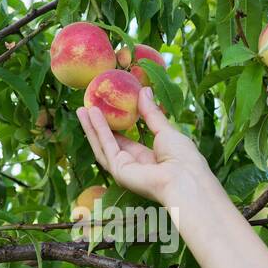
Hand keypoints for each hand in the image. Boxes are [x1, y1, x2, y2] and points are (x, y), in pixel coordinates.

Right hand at [76, 87, 216, 207]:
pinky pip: (105, 147)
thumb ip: (152, 113)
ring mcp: (125, 170)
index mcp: (149, 159)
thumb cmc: (183, 157)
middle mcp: (134, 166)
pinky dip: (97, 130)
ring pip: (103, 146)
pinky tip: (91, 115)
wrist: (185, 177)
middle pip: (110, 144)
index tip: (107, 111)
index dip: (116, 127)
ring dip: (92, 127)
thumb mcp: (166, 130)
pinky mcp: (119, 171)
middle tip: (87, 107)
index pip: (127, 142)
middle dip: (98, 126)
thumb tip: (144, 90)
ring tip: (82, 108)